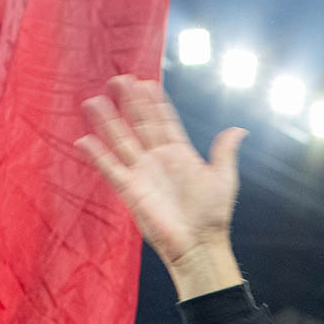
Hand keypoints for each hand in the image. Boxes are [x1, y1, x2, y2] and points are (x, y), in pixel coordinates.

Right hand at [77, 76, 246, 298]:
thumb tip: (239, 128)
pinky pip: (111, 169)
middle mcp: (158, 159)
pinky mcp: (130, 190)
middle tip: (118, 79)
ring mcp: (142, 173)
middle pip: (139, 124)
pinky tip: (84, 140)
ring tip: (94, 101)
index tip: (146, 82)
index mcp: (180, 153)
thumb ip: (224, 151)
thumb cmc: (213, 214)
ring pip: (121, 141)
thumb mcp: (223, 178)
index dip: (154, 103)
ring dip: (108, 122)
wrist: (199, 244)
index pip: (163, 121)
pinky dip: (98, 156)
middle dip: (129, 102)